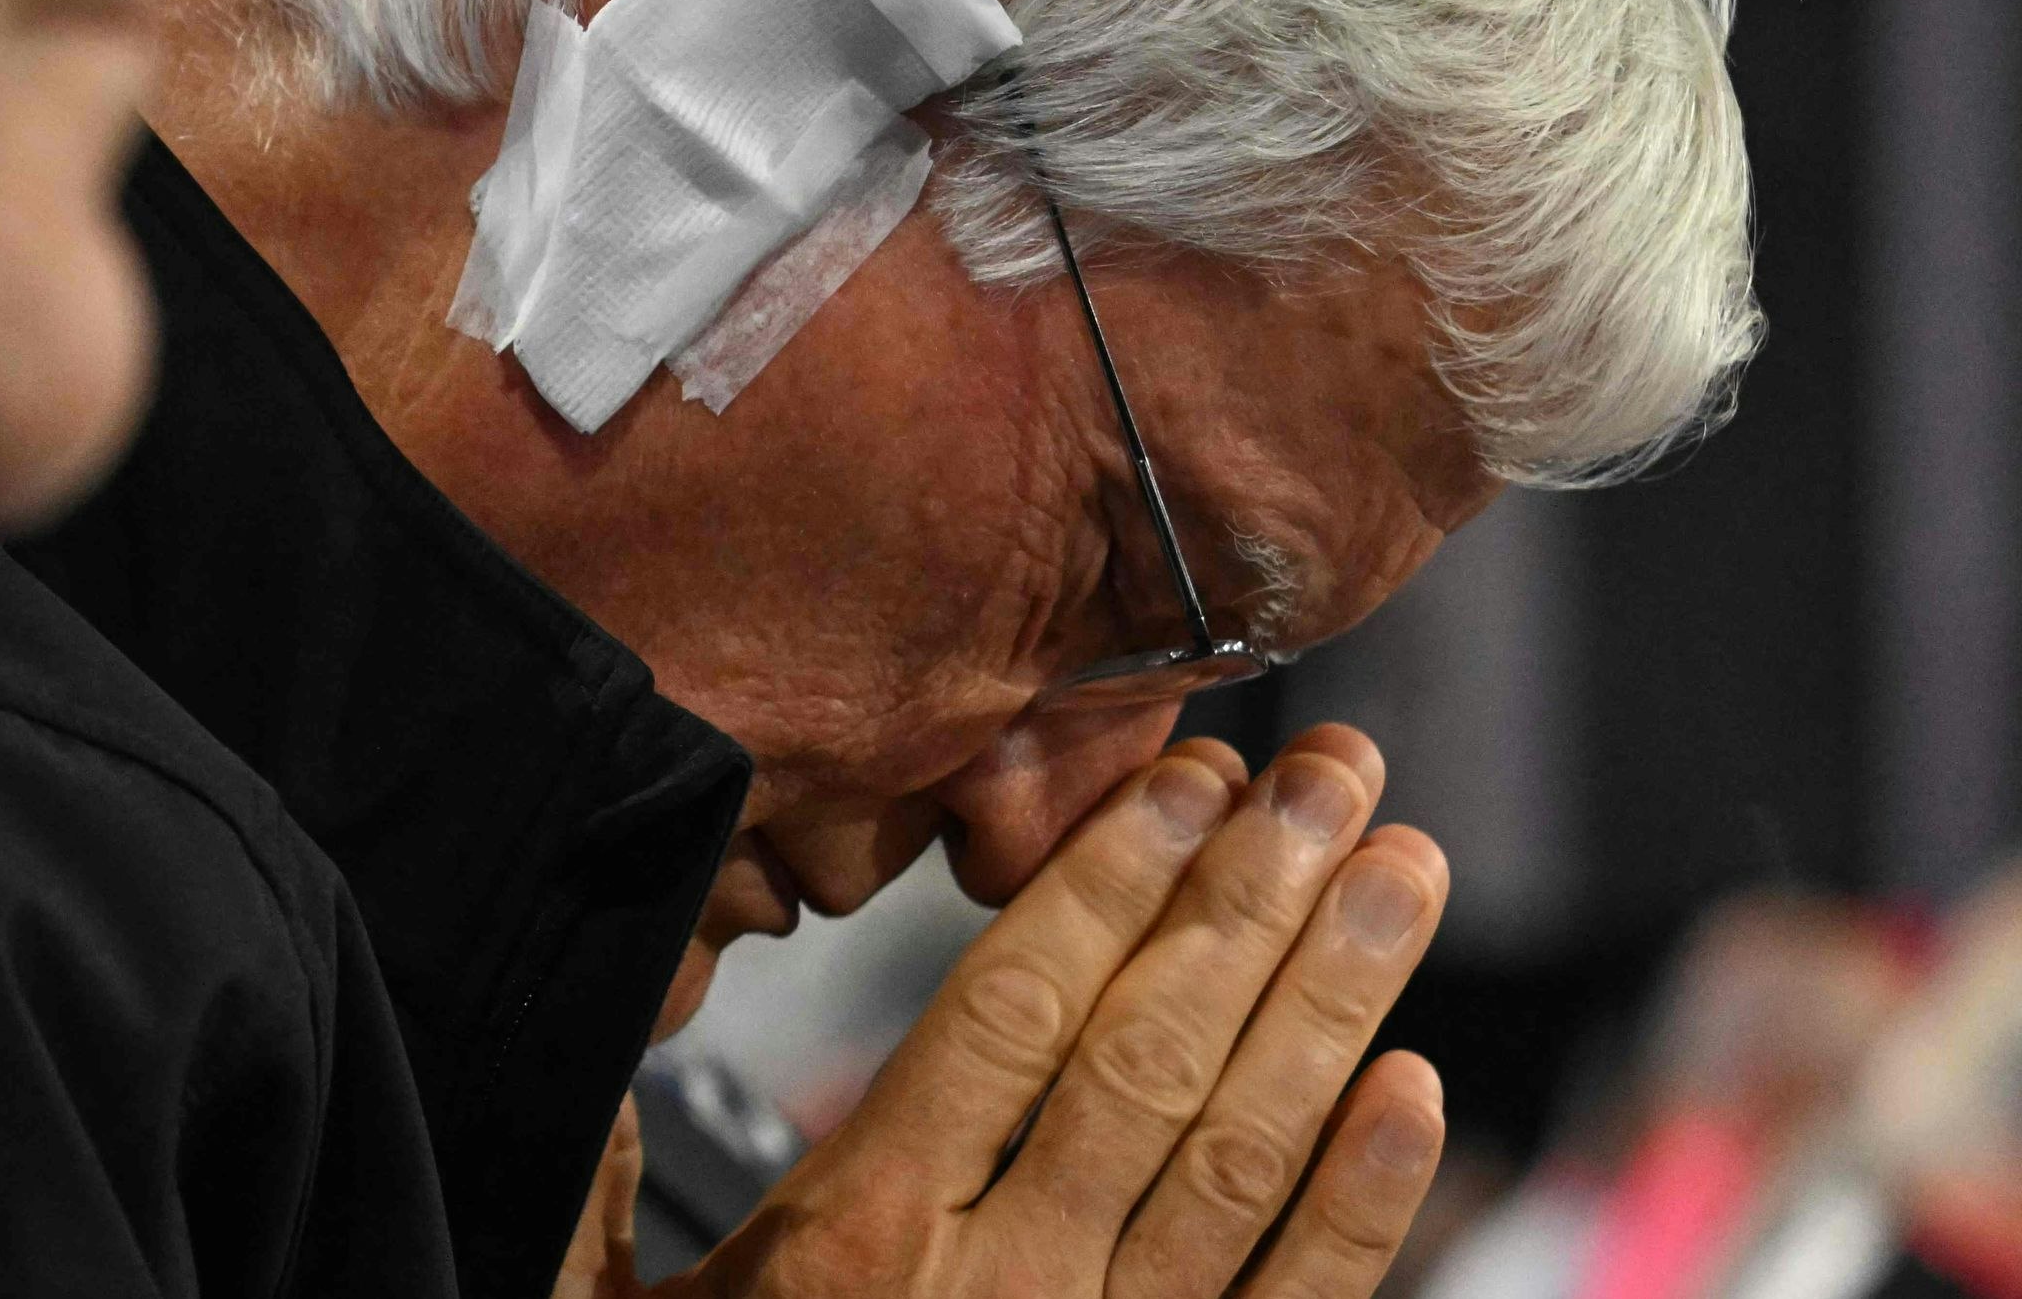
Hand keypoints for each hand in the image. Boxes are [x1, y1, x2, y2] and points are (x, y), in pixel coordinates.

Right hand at [658, 726, 1448, 1298]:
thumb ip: (608, 1170)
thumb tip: (615, 1029)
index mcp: (858, 1244)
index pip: (1014, 1016)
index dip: (1110, 884)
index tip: (1183, 778)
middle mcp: (998, 1294)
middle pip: (1150, 1061)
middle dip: (1252, 902)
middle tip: (1333, 775)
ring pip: (1241, 1162)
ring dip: (1332, 1008)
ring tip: (1399, 873)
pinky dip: (1363, 1207)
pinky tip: (1413, 1093)